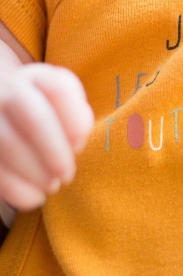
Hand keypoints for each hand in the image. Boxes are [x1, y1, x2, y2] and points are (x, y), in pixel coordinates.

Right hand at [0, 64, 93, 210]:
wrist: (0, 105)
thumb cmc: (44, 112)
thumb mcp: (63, 106)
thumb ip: (76, 119)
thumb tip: (75, 144)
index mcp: (38, 77)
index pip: (60, 88)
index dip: (76, 119)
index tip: (80, 143)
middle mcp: (7, 89)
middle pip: (35, 118)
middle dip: (55, 151)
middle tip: (67, 175)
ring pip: (6, 142)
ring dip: (34, 172)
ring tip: (52, 186)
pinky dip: (14, 188)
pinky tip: (33, 198)